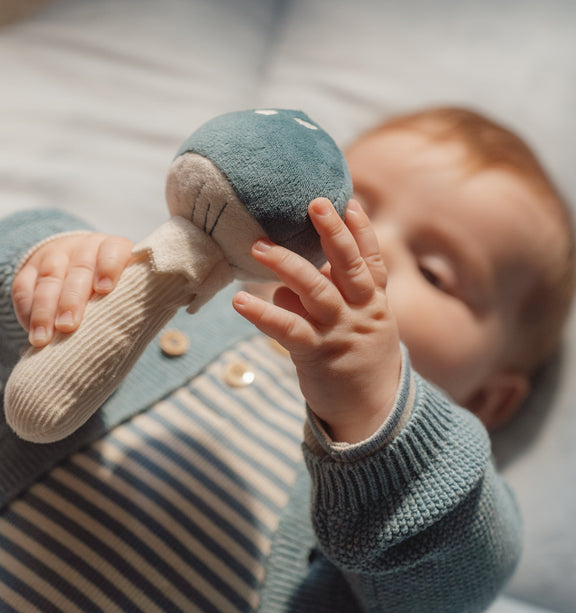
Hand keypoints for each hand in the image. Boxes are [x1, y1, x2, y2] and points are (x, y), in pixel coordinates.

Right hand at [12, 233, 133, 346]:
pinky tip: (31, 330)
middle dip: (72, 299)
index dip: (109, 267)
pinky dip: (27, 311)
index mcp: (111, 249)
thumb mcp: (123, 288)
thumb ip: (127, 300)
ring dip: (44, 310)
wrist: (75, 267)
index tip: (105, 289)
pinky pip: (23, 288)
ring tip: (44, 338)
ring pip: (48, 279)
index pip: (112, 250)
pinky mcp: (29, 270)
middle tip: (68, 325)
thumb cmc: (110, 289)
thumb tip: (129, 331)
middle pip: (78, 269)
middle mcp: (83, 248)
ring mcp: (54, 257)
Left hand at [232, 198, 400, 442]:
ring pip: (316, 291)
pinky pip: (287, 329)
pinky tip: (240, 301)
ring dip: (286, 265)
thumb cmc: (357, 359)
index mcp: (373, 300)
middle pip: (348, 265)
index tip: (347, 201)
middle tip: (314, 204)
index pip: (369, 259)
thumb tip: (282, 288)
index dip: (360, 230)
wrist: (372, 411)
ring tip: (258, 247)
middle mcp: (360, 311)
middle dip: (332, 233)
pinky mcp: (316, 354)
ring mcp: (338, 331)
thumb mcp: (358, 324)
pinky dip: (262, 314)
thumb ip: (329, 299)